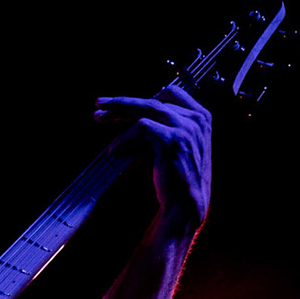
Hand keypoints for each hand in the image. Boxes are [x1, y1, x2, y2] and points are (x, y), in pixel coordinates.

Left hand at [95, 86, 210, 224]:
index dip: (144, 96)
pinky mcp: (173, 140)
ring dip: (118, 112)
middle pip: (154, 98)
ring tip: (99, 118)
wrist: (186, 205)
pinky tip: (114, 150)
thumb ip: (164, 127)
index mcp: (201, 116)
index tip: (122, 102)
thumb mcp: (177, 146)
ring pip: (146, 107)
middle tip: (99, 103)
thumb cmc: (178, 179)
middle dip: (123, 101)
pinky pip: (141, 127)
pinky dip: (124, 138)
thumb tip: (133, 114)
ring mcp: (187, 128)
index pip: (171, 92)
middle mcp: (197, 119)